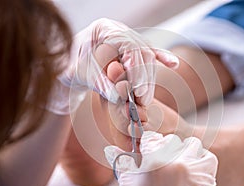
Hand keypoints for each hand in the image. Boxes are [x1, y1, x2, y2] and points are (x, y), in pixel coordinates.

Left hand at [59, 18, 178, 104]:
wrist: (69, 63)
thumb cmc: (70, 64)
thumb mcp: (78, 73)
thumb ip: (98, 83)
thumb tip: (120, 97)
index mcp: (105, 29)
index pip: (129, 45)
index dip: (136, 68)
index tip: (136, 91)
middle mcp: (120, 31)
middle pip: (142, 52)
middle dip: (144, 78)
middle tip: (141, 100)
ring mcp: (128, 40)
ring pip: (148, 58)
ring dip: (149, 80)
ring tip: (144, 100)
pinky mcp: (132, 51)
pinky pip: (151, 54)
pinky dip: (162, 59)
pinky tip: (174, 64)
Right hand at [104, 131, 217, 185]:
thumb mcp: (129, 184)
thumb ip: (124, 162)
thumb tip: (113, 149)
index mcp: (154, 161)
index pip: (152, 138)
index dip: (147, 145)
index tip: (147, 150)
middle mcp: (176, 163)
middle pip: (171, 140)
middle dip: (164, 149)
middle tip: (161, 163)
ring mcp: (194, 171)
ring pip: (192, 144)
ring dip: (185, 151)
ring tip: (178, 163)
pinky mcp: (206, 180)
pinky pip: (208, 158)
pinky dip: (201, 161)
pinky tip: (191, 169)